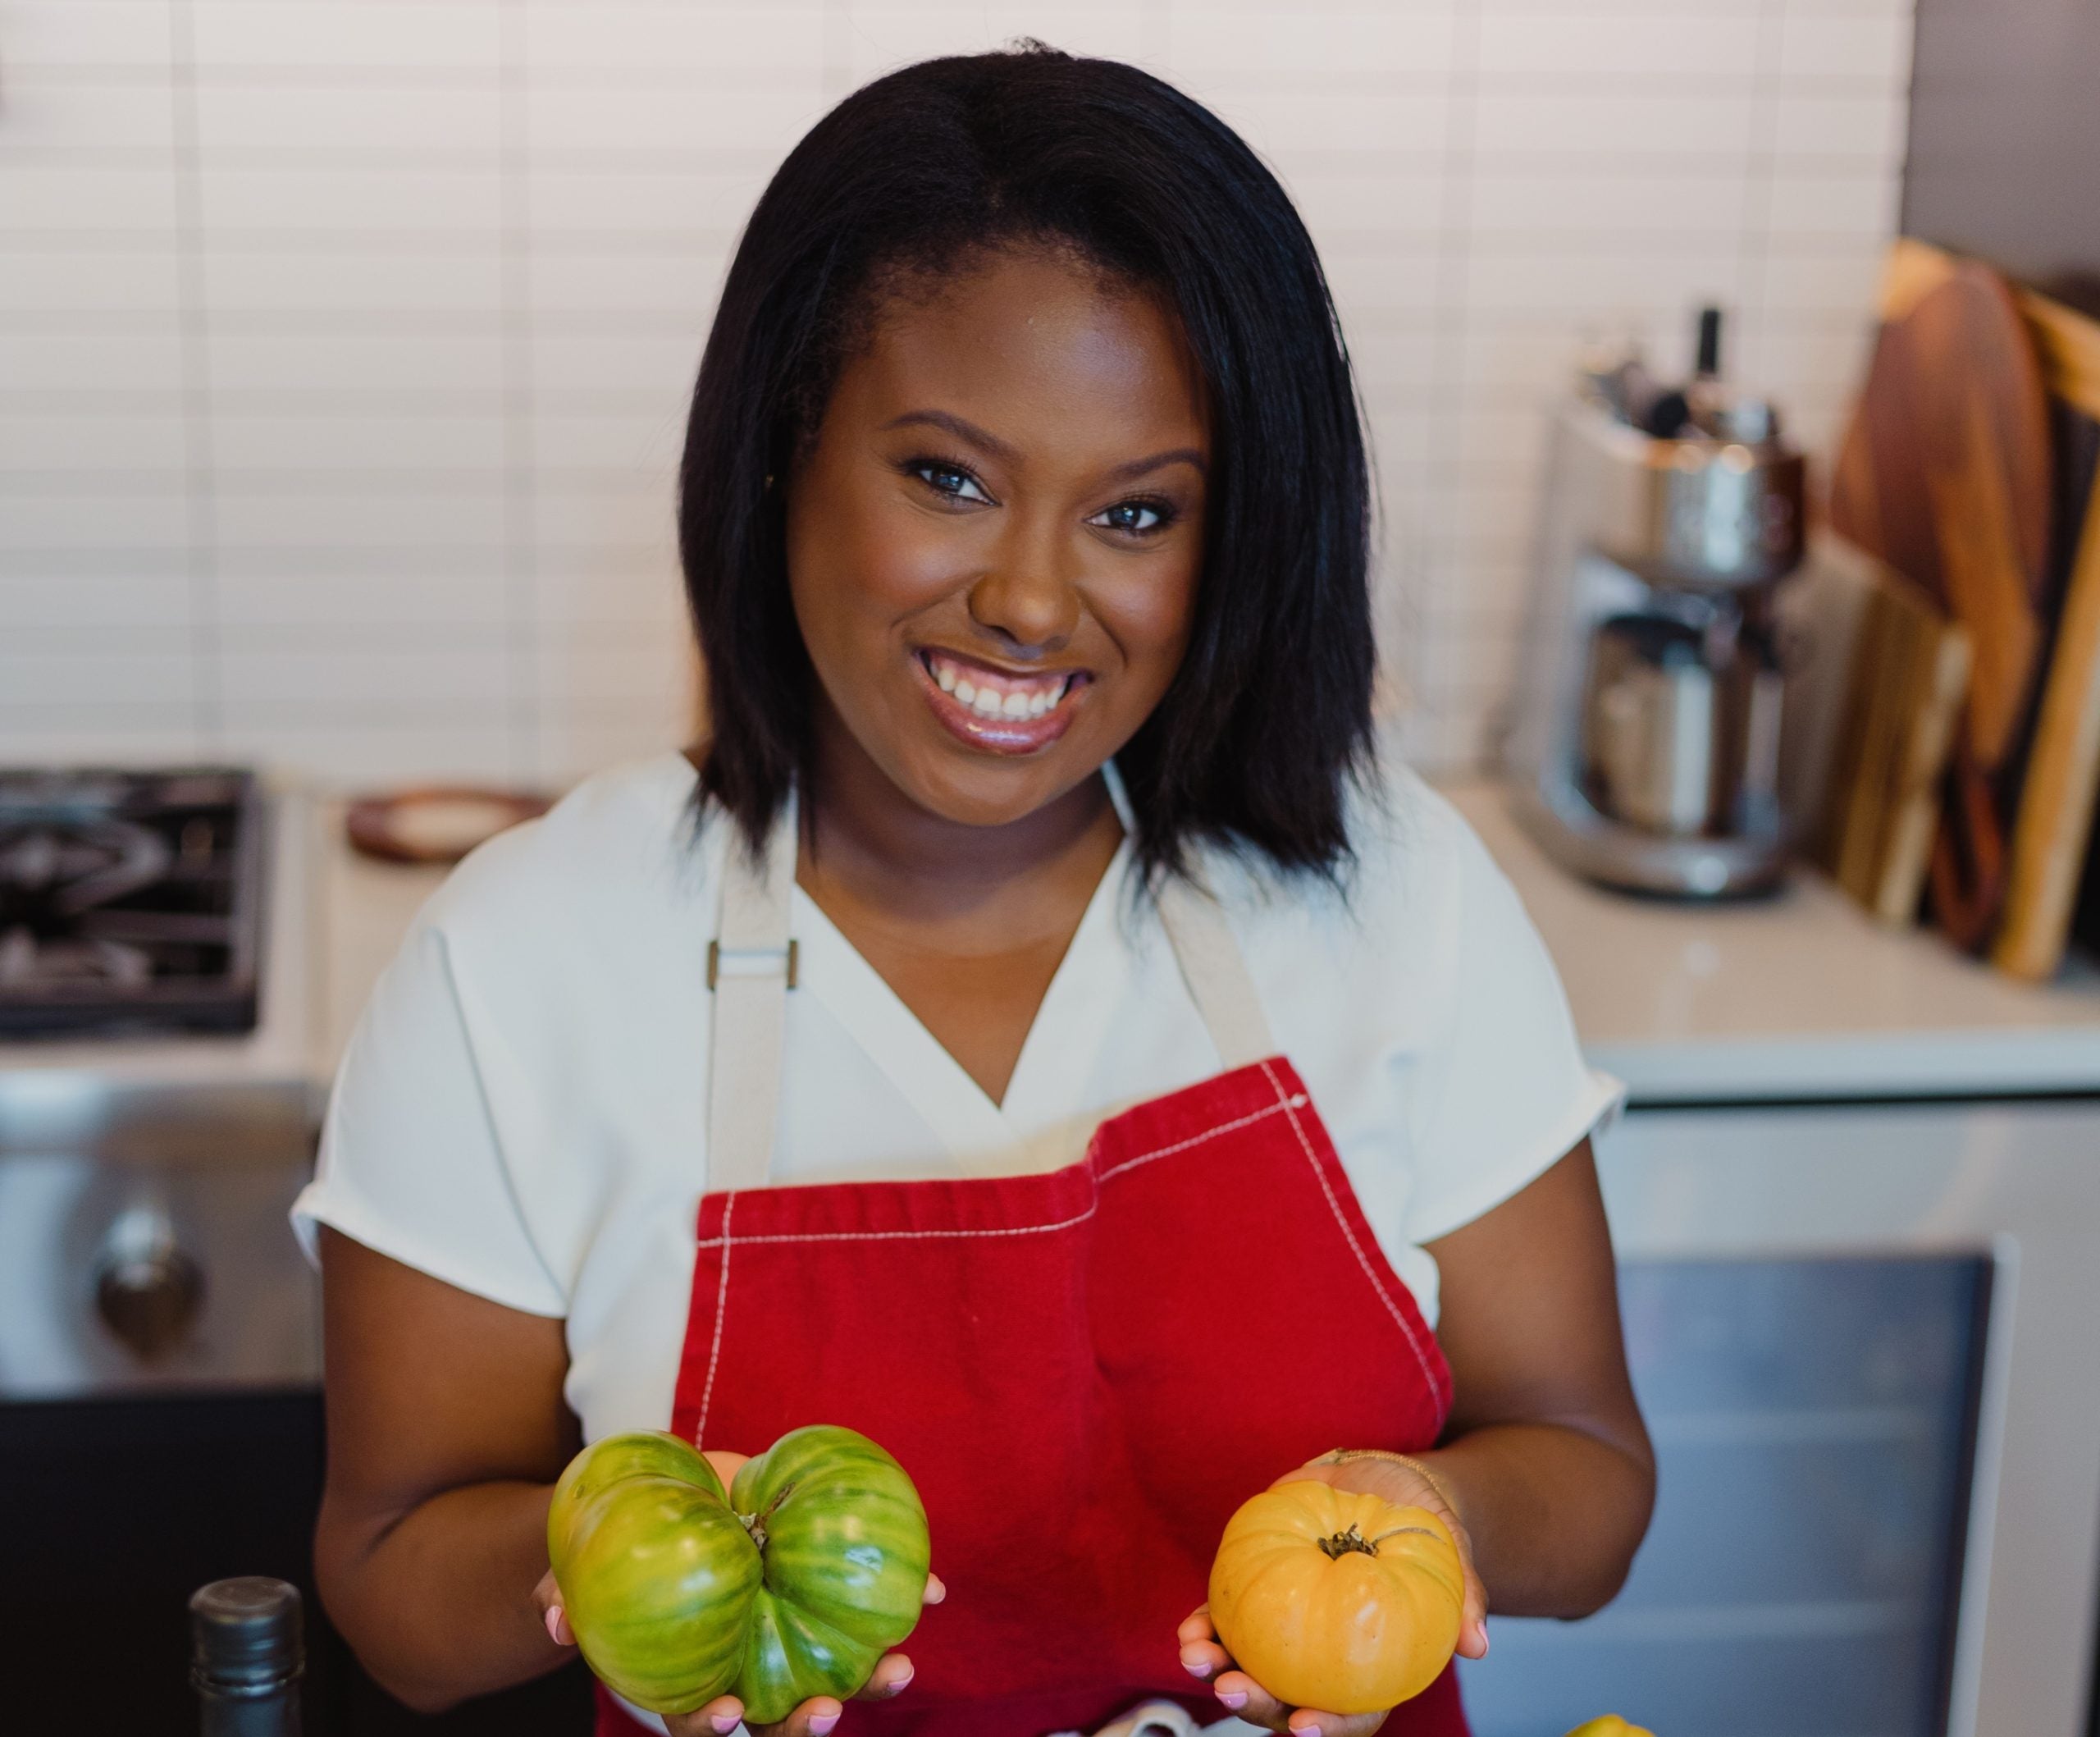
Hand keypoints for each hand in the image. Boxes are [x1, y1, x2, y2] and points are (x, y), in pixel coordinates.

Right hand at [535, 1449, 946, 1735]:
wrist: (673, 1496)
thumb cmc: (621, 1547)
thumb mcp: (582, 1572)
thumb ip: (564, 1595)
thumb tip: (551, 1618)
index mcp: (693, 1677)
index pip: (704, 1720)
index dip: (718, 1727)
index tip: (735, 1716)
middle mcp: (749, 1669)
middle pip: (781, 1717)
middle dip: (809, 1723)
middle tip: (827, 1711)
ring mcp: (791, 1638)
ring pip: (837, 1675)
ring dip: (872, 1681)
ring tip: (901, 1669)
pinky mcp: (823, 1594)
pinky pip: (867, 1608)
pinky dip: (904, 1599)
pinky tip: (933, 1591)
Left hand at [1176, 1453, 1487, 1735]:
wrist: (1381, 1480)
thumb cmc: (1423, 1524)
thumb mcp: (1451, 1551)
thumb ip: (1464, 1595)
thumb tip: (1477, 1646)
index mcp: (1373, 1664)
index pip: (1354, 1712)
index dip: (1330, 1726)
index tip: (1304, 1724)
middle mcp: (1325, 1659)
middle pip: (1289, 1700)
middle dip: (1256, 1703)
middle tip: (1232, 1689)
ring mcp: (1287, 1631)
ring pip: (1248, 1666)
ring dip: (1217, 1670)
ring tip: (1195, 1656)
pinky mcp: (1260, 1594)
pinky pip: (1227, 1622)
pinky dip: (1205, 1628)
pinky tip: (1189, 1628)